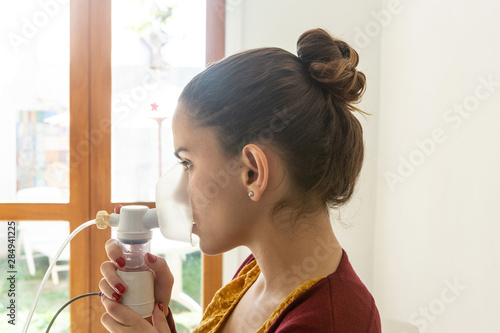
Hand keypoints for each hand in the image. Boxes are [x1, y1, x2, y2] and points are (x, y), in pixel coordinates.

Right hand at [99, 204, 173, 331]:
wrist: (153, 315)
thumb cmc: (159, 293)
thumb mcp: (167, 279)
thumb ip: (162, 266)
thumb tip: (148, 255)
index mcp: (136, 254)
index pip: (125, 233)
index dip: (118, 218)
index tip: (117, 208)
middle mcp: (122, 262)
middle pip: (110, 247)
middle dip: (113, 251)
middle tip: (122, 263)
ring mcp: (114, 275)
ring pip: (104, 268)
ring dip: (111, 278)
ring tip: (123, 290)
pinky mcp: (108, 290)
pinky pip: (101, 287)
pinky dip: (108, 291)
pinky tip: (117, 297)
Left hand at [101, 298, 170, 331]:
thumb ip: (161, 319)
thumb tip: (158, 305)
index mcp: (138, 325)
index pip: (114, 309)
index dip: (111, 301)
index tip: (115, 296)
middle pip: (106, 317)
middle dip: (110, 311)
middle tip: (119, 306)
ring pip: (108, 327)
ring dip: (112, 322)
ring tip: (123, 319)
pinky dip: (117, 330)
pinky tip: (126, 330)